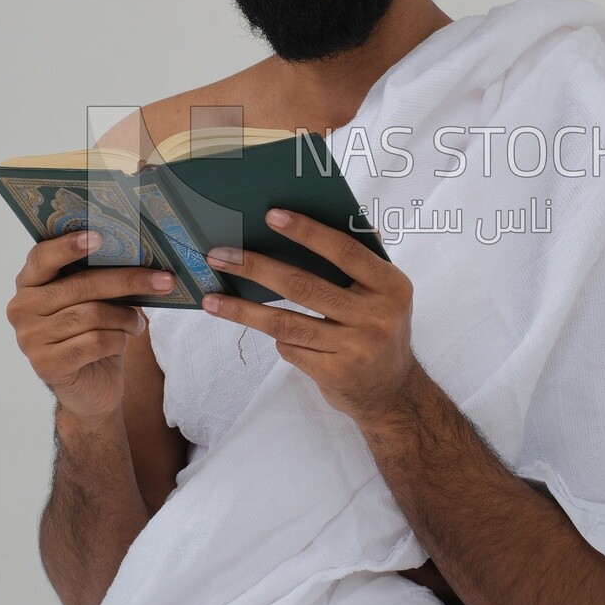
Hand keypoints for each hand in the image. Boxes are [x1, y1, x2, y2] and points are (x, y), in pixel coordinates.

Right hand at [5, 231, 174, 424]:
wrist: (89, 388)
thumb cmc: (92, 334)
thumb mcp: (94, 301)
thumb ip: (100, 278)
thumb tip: (140, 256)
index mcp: (30, 284)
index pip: (42, 257)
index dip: (69, 246)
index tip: (99, 237)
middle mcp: (22, 308)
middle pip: (80, 285)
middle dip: (128, 281)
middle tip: (164, 280)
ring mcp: (30, 338)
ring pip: (92, 315)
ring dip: (125, 317)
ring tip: (137, 322)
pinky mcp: (47, 365)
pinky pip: (94, 342)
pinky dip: (118, 340)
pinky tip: (124, 340)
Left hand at [203, 208, 417, 427]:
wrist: (391, 392)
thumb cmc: (381, 328)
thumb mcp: (387, 292)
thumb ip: (365, 257)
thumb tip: (338, 213)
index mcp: (391, 286)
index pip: (344, 251)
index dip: (307, 232)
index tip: (271, 216)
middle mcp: (375, 316)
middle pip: (303, 286)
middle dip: (256, 268)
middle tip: (220, 256)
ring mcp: (354, 347)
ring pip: (285, 322)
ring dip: (243, 309)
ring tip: (212, 299)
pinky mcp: (333, 372)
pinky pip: (290, 348)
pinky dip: (275, 337)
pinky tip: (263, 328)